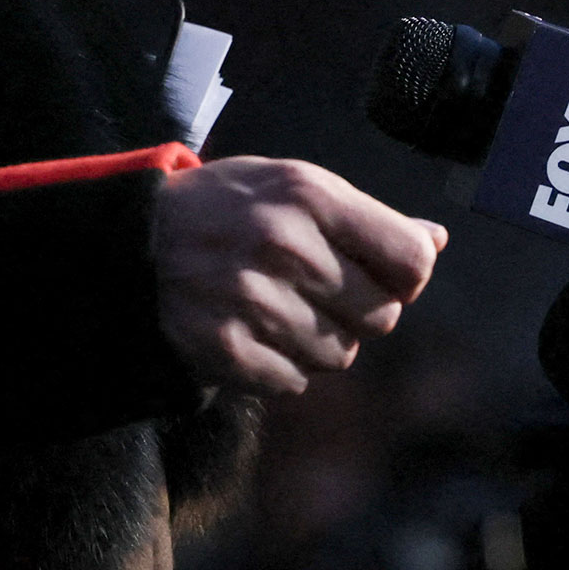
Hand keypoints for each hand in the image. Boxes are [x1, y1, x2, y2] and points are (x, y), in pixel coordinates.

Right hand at [152, 157, 447, 395]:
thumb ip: (366, 217)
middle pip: (382, 316)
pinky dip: (281, 367)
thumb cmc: (227, 208)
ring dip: (318, 341)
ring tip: (278, 307)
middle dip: (360, 311)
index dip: (408, 274)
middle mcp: (285, 246)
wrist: (133, 241)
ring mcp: (254, 300)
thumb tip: (435, 240)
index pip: (411, 260)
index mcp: (309, 196)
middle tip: (319, 290)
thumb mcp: (292, 186)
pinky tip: (252, 332)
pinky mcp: (227, 348)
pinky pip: (294, 382)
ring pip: (340, 356)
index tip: (384, 273)